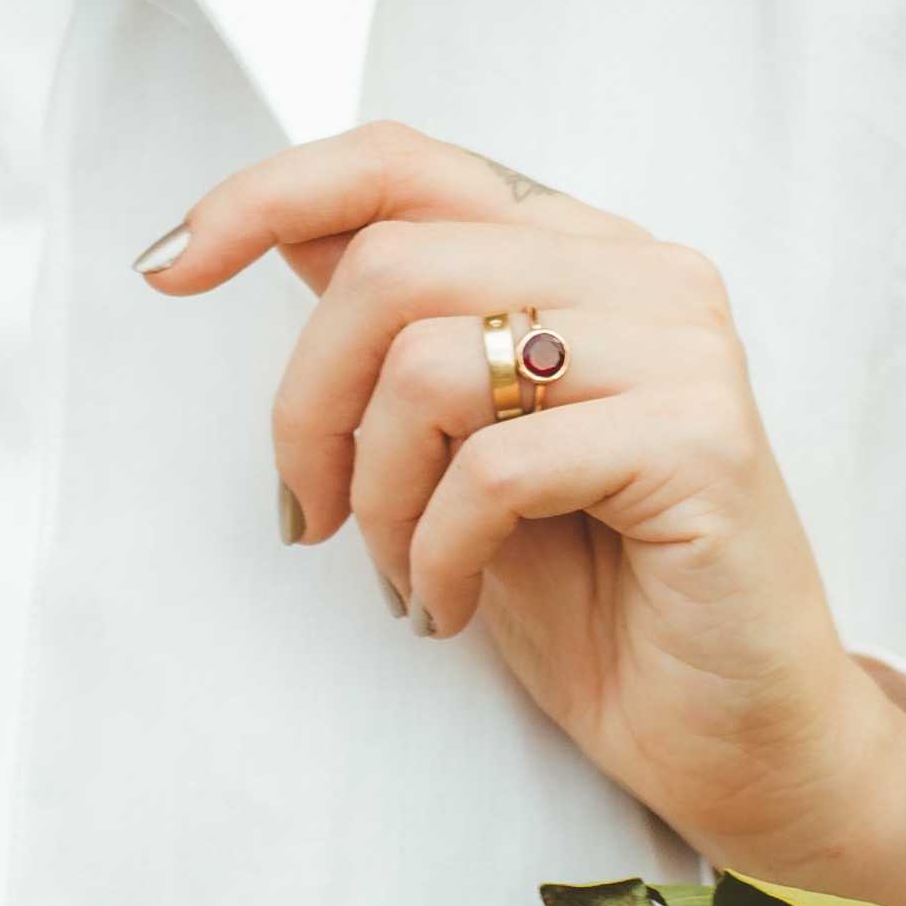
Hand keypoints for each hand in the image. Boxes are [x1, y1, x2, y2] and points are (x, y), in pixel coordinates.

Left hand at [137, 122, 905, 905]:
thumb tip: (270, 234)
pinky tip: (441, 609)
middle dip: (305, 404)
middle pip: (388, 262)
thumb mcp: (457, 450)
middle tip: (311, 518)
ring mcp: (683, 346)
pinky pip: (493, 466)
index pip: (403, 161)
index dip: (267, 196)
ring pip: (430, 358)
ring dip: (375, 494)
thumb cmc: (598, 601)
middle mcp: (642, 271)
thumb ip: (398, 336)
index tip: (166, 270)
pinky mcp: (702, 439)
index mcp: (579, 251)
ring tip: (402, 575)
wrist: (738, 744)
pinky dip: (434, 553)